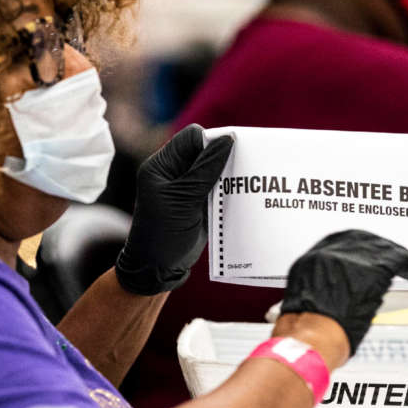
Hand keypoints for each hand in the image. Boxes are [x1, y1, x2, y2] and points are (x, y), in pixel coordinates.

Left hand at [115, 125, 233, 294]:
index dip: (211, 141)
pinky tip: (244, 193)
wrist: (158, 269)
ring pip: (214, 168)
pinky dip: (230, 188)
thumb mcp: (184, 199)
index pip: (191, 138)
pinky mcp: (200, 201)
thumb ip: (205, 169)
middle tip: (245, 166)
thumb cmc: (163, 234)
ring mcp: (188, 187)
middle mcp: (174, 172)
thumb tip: (227, 140)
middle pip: (205, 150)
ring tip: (248, 181)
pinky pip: (218, 185)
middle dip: (224, 156)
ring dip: (230, 173)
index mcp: (162, 166)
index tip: (233, 151)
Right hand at [280, 230, 407, 356]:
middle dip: (381, 251)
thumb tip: (340, 300)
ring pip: (383, 249)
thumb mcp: (305, 309)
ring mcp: (351, 257)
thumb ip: (323, 296)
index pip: (338, 247)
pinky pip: (402, 260)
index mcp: (309, 263)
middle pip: (362, 241)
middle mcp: (329, 253)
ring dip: (400, 259)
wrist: (309, 339)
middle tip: (396, 260)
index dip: (359, 252)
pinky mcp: (373, 266)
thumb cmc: (304, 337)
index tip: (369, 258)